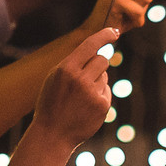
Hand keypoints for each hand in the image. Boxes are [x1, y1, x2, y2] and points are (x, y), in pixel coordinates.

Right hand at [32, 28, 118, 147]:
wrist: (52, 134)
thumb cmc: (51, 103)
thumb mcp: (54, 78)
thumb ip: (73, 64)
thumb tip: (98, 52)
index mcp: (66, 69)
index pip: (90, 45)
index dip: (104, 36)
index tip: (114, 32)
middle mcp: (80, 79)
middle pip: (102, 60)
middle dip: (98, 65)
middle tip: (86, 77)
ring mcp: (93, 93)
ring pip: (104, 76)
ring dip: (97, 81)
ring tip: (81, 96)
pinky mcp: (102, 105)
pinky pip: (106, 91)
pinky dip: (99, 95)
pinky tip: (86, 107)